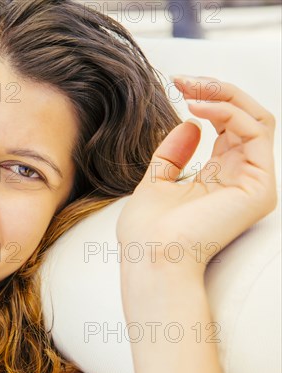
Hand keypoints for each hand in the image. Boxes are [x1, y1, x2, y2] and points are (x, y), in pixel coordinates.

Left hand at [117, 75, 276, 277]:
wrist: (150, 258)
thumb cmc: (147, 231)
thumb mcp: (155, 183)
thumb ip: (172, 155)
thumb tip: (189, 122)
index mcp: (217, 178)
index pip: (227, 126)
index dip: (207, 100)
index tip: (177, 84)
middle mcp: (240, 178)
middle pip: (244, 117)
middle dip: (215, 91)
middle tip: (184, 80)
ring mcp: (253, 182)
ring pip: (256, 118)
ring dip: (223, 95)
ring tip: (190, 88)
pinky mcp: (259, 186)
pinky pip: (255, 131)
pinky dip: (228, 111)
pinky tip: (197, 108)